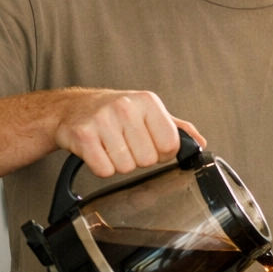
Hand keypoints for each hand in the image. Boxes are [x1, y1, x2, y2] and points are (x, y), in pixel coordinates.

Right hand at [53, 89, 204, 177]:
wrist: (73, 108)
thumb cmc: (115, 112)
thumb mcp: (149, 112)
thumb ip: (177, 128)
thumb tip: (199, 143)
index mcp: (147, 101)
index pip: (170, 144)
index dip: (162, 153)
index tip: (151, 145)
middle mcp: (125, 107)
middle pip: (147, 159)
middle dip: (139, 158)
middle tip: (126, 144)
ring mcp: (102, 120)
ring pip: (125, 167)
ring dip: (119, 163)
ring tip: (111, 146)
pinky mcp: (83, 136)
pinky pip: (104, 170)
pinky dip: (102, 167)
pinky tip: (98, 151)